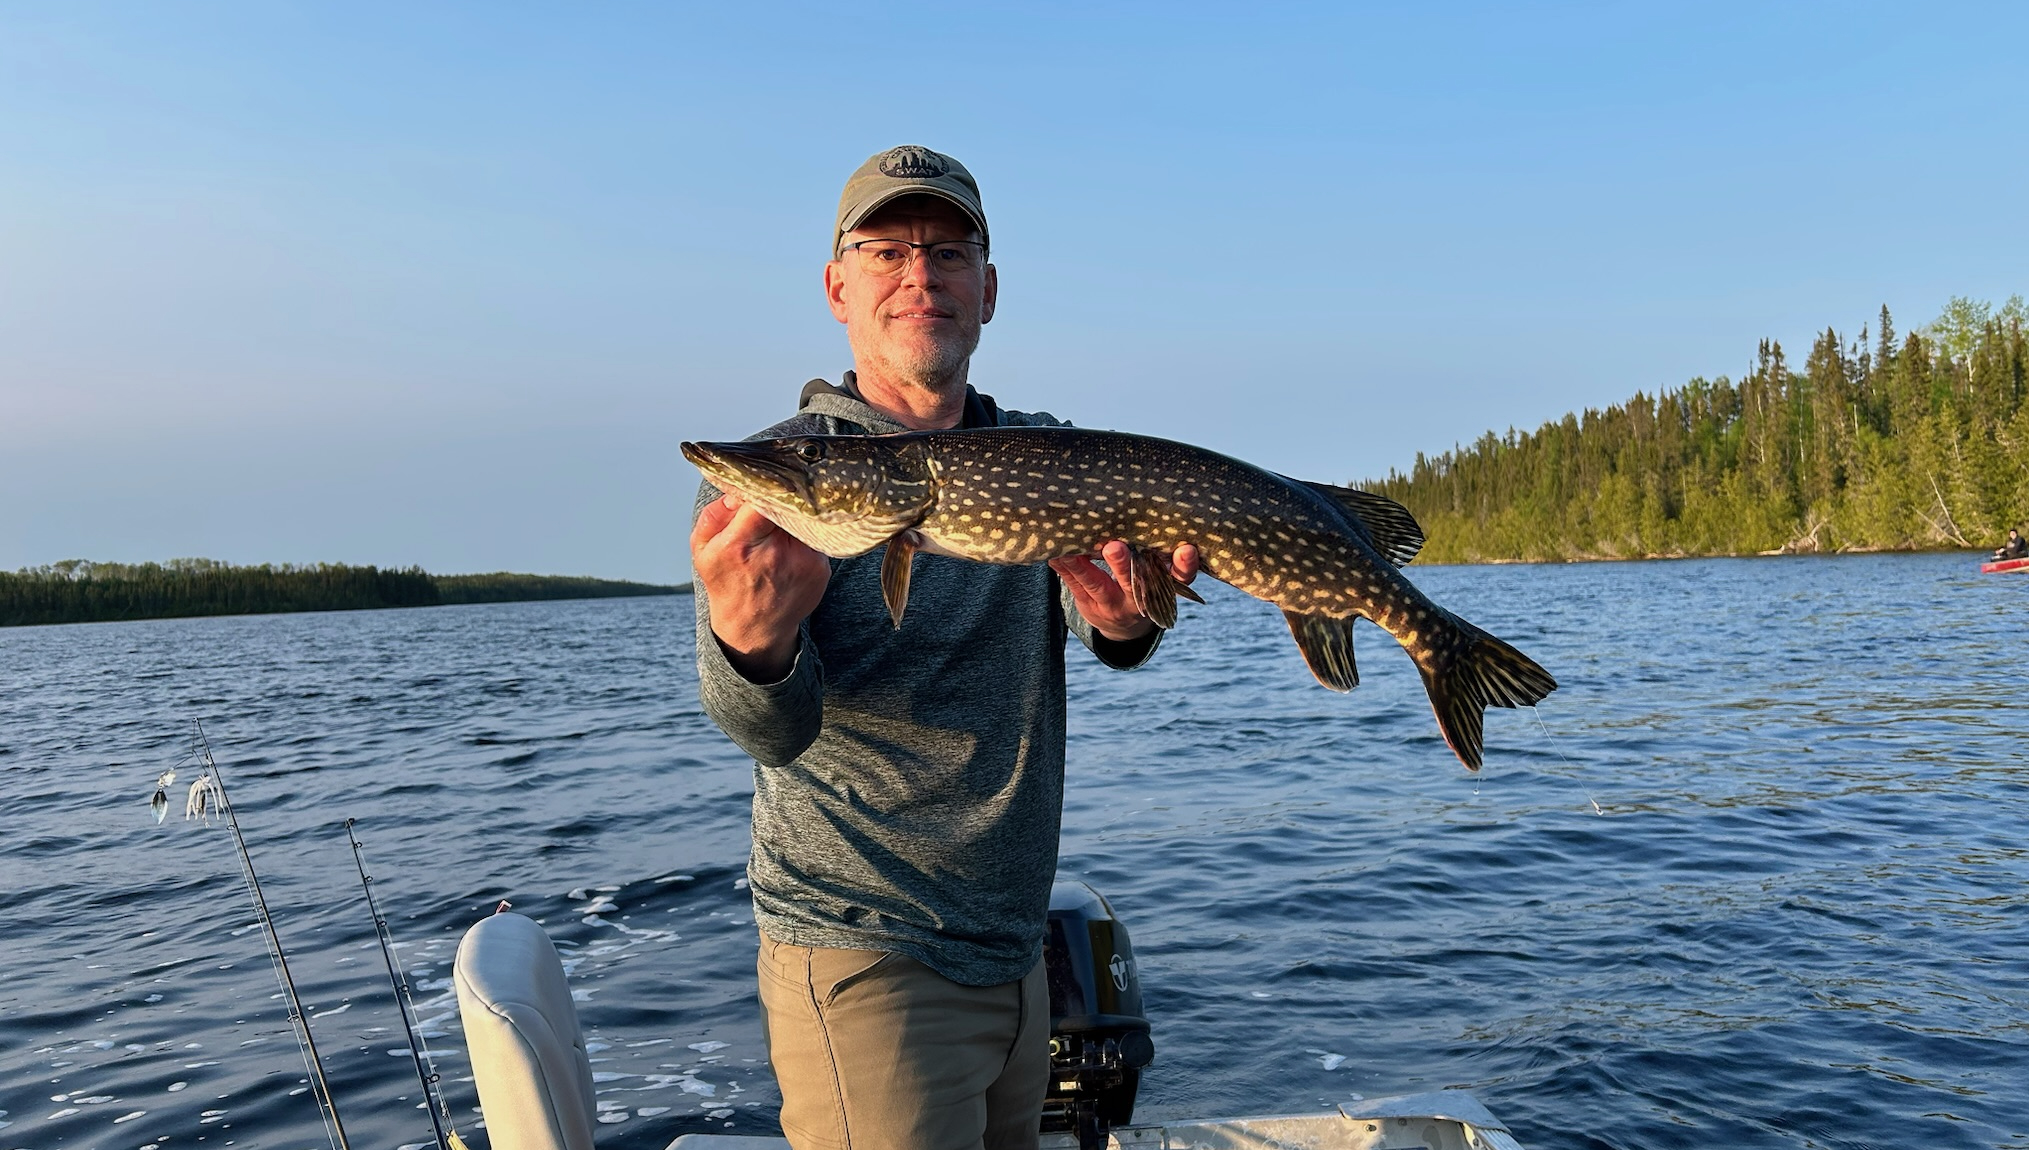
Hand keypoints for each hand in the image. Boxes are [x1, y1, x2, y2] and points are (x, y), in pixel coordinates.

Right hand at [691, 493, 830, 681]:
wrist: (754, 627)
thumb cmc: (726, 582)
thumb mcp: (703, 548)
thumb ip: (715, 513)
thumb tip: (740, 489)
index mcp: (738, 546)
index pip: (759, 498)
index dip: (762, 487)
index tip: (760, 484)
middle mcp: (774, 554)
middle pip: (785, 504)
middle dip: (778, 499)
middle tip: (771, 501)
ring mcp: (802, 562)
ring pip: (802, 517)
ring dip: (792, 516)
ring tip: (776, 532)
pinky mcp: (820, 568)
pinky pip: (814, 535)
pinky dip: (803, 535)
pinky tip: (789, 549)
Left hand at [1050, 541, 1199, 642]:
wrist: (1123, 627)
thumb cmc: (1146, 589)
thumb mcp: (1164, 580)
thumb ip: (1168, 560)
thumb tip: (1169, 524)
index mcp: (1162, 590)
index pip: (1177, 578)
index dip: (1183, 565)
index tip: (1186, 549)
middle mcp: (1136, 600)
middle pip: (1131, 582)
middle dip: (1122, 565)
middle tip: (1114, 547)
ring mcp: (1109, 604)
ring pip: (1095, 583)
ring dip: (1081, 565)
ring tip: (1069, 549)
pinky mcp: (1087, 603)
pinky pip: (1074, 585)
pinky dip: (1064, 568)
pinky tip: (1054, 553)